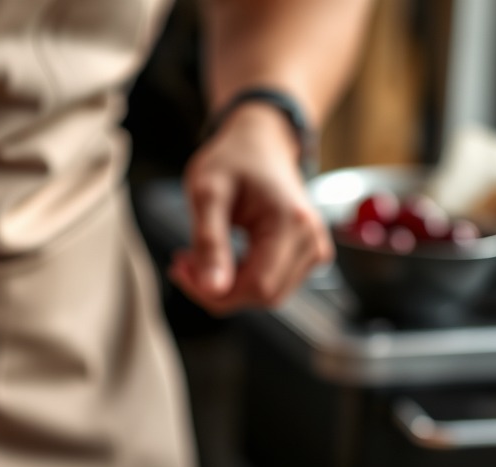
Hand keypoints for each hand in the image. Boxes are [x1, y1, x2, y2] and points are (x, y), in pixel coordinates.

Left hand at [169, 103, 331, 312]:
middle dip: (219, 290)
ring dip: (228, 288)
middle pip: (263, 296)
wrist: (261, 141)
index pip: (257, 288)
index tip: (182, 271)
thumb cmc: (233, 159)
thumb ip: (209, 242)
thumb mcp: (208, 193)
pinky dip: (242, 281)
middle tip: (185, 262)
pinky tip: (221, 259)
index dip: (216, 293)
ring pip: (266, 296)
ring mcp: (314, 249)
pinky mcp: (307, 256)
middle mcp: (311, 239)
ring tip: (198, 257)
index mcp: (291, 222)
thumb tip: (211, 290)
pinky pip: (272, 286)